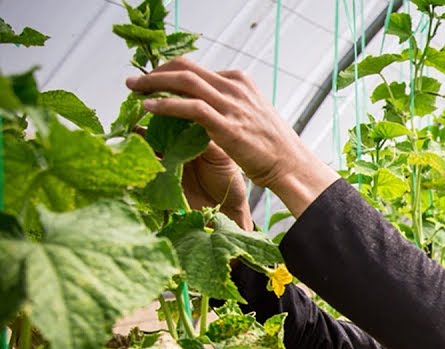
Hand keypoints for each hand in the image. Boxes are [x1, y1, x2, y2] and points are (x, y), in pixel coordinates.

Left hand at [125, 56, 337, 216]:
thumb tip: (205, 104)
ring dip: (154, 82)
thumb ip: (230, 104)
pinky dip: (165, 104)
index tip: (154, 81)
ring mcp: (231, 104)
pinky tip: (149, 106)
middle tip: (136, 80)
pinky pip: (189, 107)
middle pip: (186, 67)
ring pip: (184, 81)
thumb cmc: (272, 146)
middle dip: (156, 71)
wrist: (291, 165)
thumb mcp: (252, 114)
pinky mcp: (227, 125)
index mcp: (240, 81)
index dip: (170, 72)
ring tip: (134, 88)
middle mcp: (235, 87)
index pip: (197, 68)